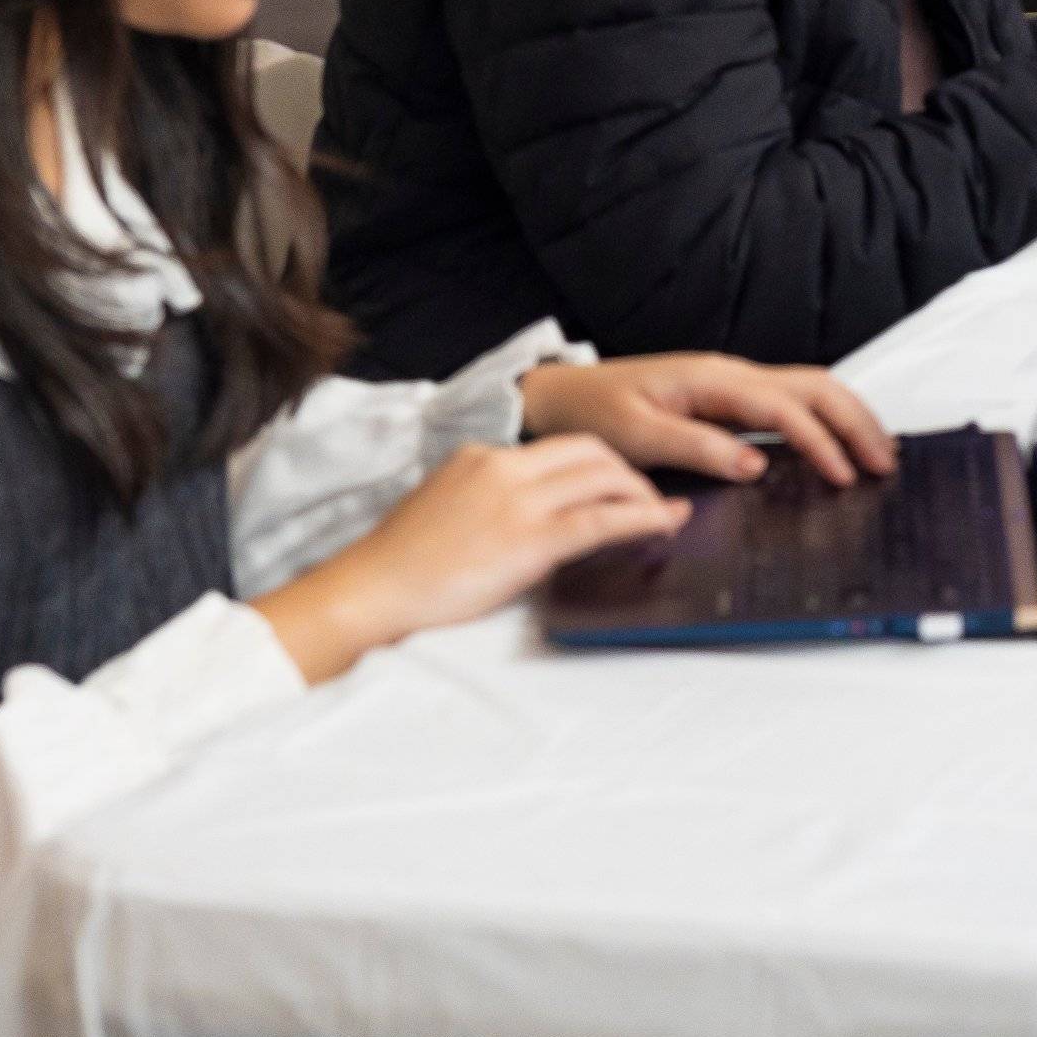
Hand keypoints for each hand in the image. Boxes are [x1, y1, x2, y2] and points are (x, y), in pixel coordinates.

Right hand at [252, 438, 684, 683]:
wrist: (371, 591)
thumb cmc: (399, 564)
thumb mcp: (444, 506)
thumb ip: (486, 497)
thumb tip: (528, 513)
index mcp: (480, 456)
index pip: (556, 445)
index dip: (597, 460)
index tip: (617, 477)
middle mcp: (503, 467)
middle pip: (590, 449)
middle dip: (627, 470)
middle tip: (649, 494)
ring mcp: (518, 501)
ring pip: (603, 478)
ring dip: (642, 493)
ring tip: (665, 511)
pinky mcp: (529, 540)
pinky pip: (602, 521)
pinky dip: (643, 519)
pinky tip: (665, 524)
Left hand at [519, 354, 894, 488]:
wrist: (562, 397)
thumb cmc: (593, 414)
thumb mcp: (637, 437)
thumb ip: (697, 448)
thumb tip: (755, 464)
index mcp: (712, 380)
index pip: (784, 407)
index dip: (819, 442)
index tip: (843, 476)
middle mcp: (731, 374)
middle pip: (815, 386)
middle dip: (856, 421)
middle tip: (885, 463)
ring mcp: (733, 384)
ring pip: (810, 389)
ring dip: (849, 417)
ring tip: (878, 453)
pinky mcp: (730, 398)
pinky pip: (791, 403)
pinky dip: (825, 420)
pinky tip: (838, 443)